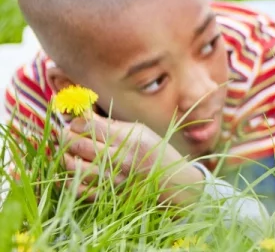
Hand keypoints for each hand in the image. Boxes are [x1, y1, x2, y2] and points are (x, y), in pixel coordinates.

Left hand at [61, 116, 204, 205]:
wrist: (171, 180)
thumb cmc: (154, 150)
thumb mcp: (139, 130)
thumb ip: (111, 124)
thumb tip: (84, 115)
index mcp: (128, 139)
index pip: (90, 126)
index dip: (77, 122)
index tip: (76, 122)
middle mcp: (119, 159)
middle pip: (78, 144)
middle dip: (66, 136)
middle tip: (67, 134)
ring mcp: (112, 179)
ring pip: (74, 167)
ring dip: (66, 157)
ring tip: (70, 152)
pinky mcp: (108, 195)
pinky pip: (78, 188)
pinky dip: (70, 179)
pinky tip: (74, 171)